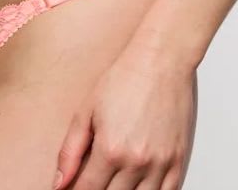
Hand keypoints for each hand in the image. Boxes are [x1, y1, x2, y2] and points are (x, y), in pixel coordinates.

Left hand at [53, 46, 197, 189]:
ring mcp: (160, 164)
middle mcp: (136, 162)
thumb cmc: (124, 79)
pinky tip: (137, 186)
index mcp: (110, 150)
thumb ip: (70, 150)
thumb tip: (59, 183)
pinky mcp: (178, 161)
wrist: (161, 60)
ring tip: (113, 182)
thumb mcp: (86, 110)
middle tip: (93, 180)